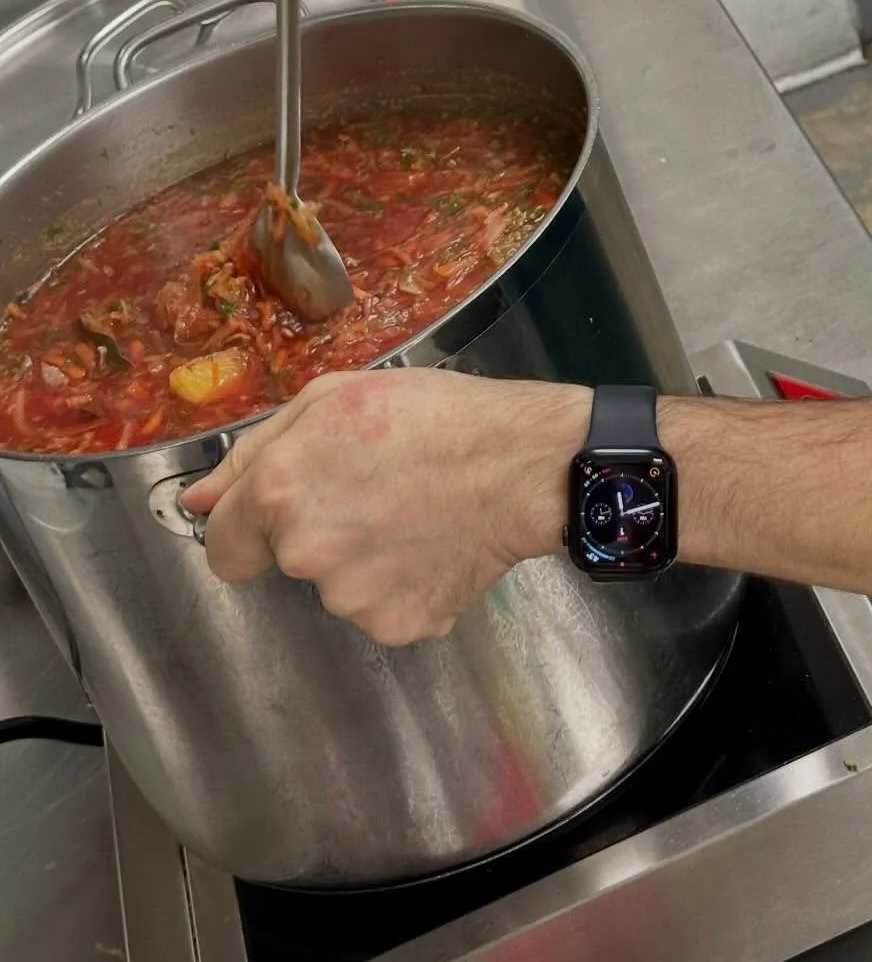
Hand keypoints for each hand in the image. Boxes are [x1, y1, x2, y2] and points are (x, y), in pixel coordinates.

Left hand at [181, 369, 589, 647]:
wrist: (523, 463)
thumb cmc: (433, 414)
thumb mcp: (335, 397)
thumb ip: (253, 452)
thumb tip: (196, 503)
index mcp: (278, 493)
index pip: (222, 545)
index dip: (250, 527)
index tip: (288, 511)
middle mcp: (304, 554)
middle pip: (287, 561)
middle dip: (320, 532)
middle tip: (377, 491)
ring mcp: (351, 600)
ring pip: (338, 587)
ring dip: (365, 558)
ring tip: (416, 513)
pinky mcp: (398, 626)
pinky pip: (383, 608)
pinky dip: (404, 584)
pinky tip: (435, 543)